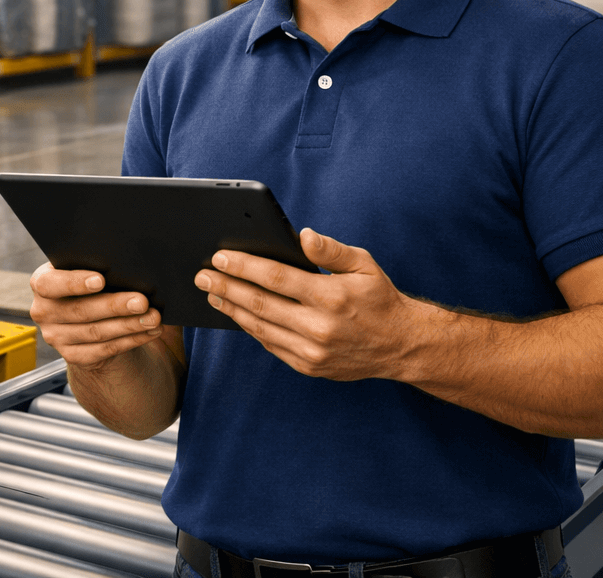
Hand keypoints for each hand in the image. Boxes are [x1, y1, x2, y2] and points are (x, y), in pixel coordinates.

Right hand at [29, 262, 165, 368]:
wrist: (88, 315)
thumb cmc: (92, 282)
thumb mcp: (86, 269)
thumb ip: (97, 266)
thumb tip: (126, 267)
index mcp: (42, 282)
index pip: (49, 284)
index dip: (74, 283)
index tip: (101, 280)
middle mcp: (43, 311)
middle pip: (80, 310)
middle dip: (115, 306)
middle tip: (142, 301)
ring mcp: (55, 337)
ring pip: (96, 332)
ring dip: (129, 325)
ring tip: (153, 318)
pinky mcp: (72, 356)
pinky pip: (105, 350)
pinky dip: (131, 340)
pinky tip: (149, 332)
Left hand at [196, 227, 425, 381]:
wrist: (401, 346)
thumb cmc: (379, 298)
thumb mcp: (364, 265)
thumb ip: (332, 250)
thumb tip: (303, 236)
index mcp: (332, 297)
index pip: (277, 278)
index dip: (244, 267)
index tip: (220, 257)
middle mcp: (320, 327)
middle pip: (260, 304)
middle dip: (226, 287)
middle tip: (202, 275)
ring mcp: (312, 351)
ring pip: (260, 327)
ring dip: (231, 309)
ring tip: (212, 293)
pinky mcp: (308, 366)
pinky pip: (270, 344)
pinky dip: (250, 328)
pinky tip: (236, 313)